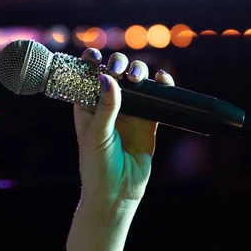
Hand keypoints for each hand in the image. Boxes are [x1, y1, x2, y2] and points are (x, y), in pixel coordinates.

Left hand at [73, 49, 174, 205]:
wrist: (117, 193)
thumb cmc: (97, 167)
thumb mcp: (96, 135)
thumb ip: (105, 107)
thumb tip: (108, 78)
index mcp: (87, 106)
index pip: (88, 76)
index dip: (91, 62)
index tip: (95, 57)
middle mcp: (109, 105)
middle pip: (115, 73)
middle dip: (118, 65)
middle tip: (119, 72)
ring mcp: (130, 112)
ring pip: (137, 82)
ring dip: (139, 72)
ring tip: (138, 79)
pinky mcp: (149, 122)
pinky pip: (157, 99)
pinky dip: (161, 86)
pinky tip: (163, 79)